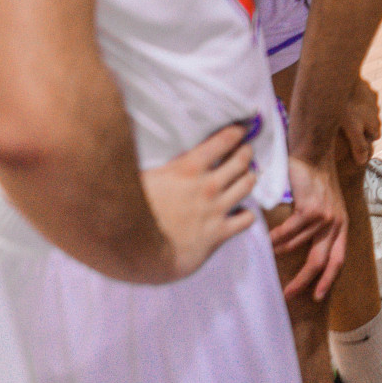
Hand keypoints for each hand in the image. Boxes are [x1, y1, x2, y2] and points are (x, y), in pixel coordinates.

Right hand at [141, 121, 257, 282]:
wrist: (137, 253)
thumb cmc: (132, 213)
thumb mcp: (140, 177)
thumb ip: (155, 163)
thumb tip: (145, 145)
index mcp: (188, 168)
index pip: (223, 141)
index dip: (236, 133)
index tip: (242, 129)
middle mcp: (208, 186)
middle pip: (241, 161)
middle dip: (246, 152)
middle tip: (246, 150)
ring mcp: (216, 209)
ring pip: (247, 185)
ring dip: (250, 177)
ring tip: (248, 175)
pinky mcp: (219, 233)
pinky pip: (247, 219)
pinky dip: (248, 214)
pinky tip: (242, 212)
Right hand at [271, 153, 346, 299]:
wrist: (312, 151)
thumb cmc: (312, 177)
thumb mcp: (322, 205)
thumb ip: (316, 226)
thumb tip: (297, 247)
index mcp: (341, 224)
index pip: (338, 259)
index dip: (328, 279)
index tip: (318, 296)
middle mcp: (337, 223)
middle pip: (322, 261)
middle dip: (306, 281)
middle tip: (289, 294)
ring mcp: (325, 216)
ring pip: (299, 245)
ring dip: (282, 251)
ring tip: (269, 254)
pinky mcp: (311, 209)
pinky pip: (289, 232)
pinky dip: (276, 238)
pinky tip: (266, 240)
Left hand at [340, 76, 380, 167]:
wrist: (344, 78)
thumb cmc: (346, 105)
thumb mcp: (351, 129)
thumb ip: (358, 145)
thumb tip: (363, 162)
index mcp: (373, 124)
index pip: (373, 138)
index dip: (364, 141)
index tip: (353, 141)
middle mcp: (376, 112)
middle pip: (371, 125)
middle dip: (363, 128)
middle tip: (347, 129)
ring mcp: (372, 99)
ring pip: (368, 111)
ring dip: (360, 114)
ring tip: (345, 114)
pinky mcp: (367, 88)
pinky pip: (364, 98)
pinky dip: (357, 101)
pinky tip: (346, 100)